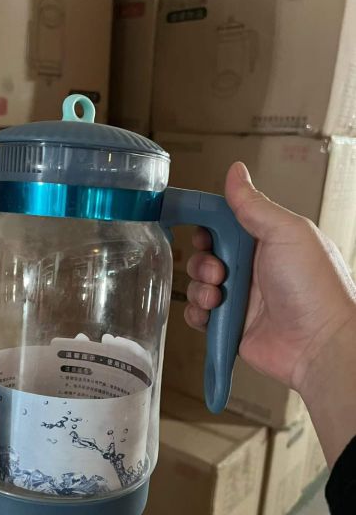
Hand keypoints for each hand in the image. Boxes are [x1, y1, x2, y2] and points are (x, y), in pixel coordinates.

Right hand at [184, 162, 355, 395]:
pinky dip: (197, 314)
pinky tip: (212, 314)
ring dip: (199, 288)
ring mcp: (239, 298)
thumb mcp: (286, 232)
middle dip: (201, 260)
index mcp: (265, 240)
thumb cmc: (314, 286)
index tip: (194, 226)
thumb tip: (236, 171)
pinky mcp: (229, 325)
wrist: (319, 343)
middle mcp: (251, 268)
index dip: (206, 224)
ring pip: (198, 284)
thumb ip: (254, 205)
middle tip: (218, 270)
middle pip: (205, 254)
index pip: (223, 223)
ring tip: (218, 297)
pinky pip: (198, 315)